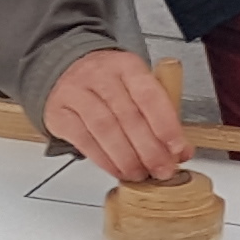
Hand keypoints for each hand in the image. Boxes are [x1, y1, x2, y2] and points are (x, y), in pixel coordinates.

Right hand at [43, 46, 191, 185]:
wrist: (66, 70)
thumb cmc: (108, 83)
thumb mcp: (136, 88)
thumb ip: (160, 117)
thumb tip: (180, 151)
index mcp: (126, 65)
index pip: (149, 95)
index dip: (165, 124)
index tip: (176, 148)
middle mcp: (100, 75)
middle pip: (128, 116)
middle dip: (149, 149)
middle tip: (162, 170)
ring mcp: (76, 93)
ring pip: (106, 130)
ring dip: (127, 158)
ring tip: (140, 174)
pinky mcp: (60, 113)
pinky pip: (85, 141)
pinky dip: (104, 161)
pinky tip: (118, 171)